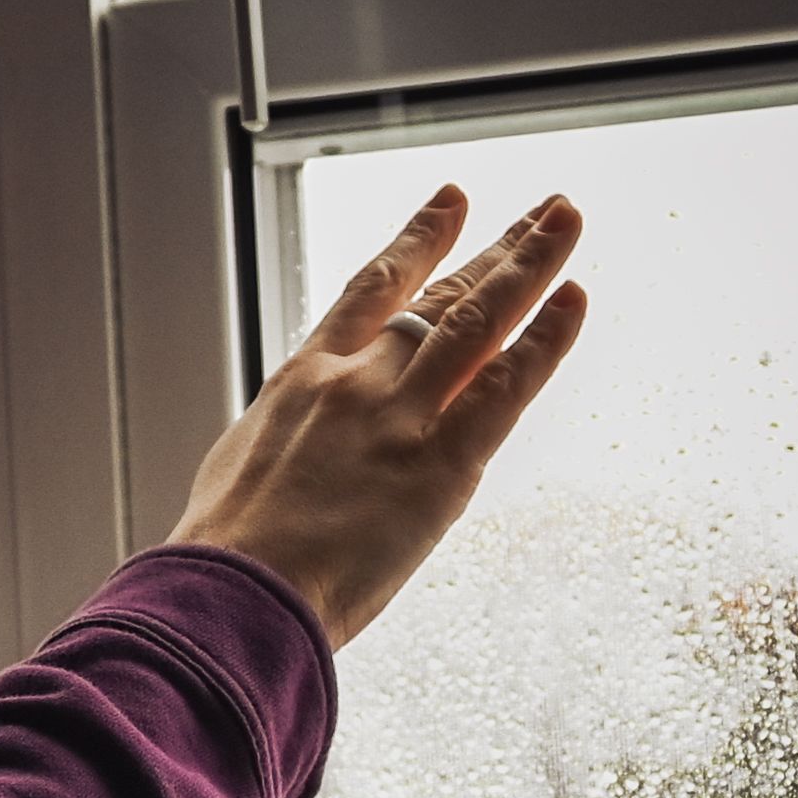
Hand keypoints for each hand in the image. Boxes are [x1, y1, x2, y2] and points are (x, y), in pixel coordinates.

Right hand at [169, 186, 589, 649]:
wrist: (229, 595)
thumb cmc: (223, 559)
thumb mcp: (241, 471)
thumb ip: (287, 444)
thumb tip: (297, 455)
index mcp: (302, 380)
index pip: (370, 289)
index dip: (418, 241)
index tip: (453, 202)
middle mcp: (355, 381)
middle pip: (442, 296)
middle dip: (500, 248)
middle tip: (546, 210)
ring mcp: (399, 417)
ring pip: (477, 321)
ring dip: (530, 264)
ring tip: (567, 219)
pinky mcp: (439, 466)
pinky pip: (504, 390)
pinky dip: (544, 342)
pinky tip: (574, 302)